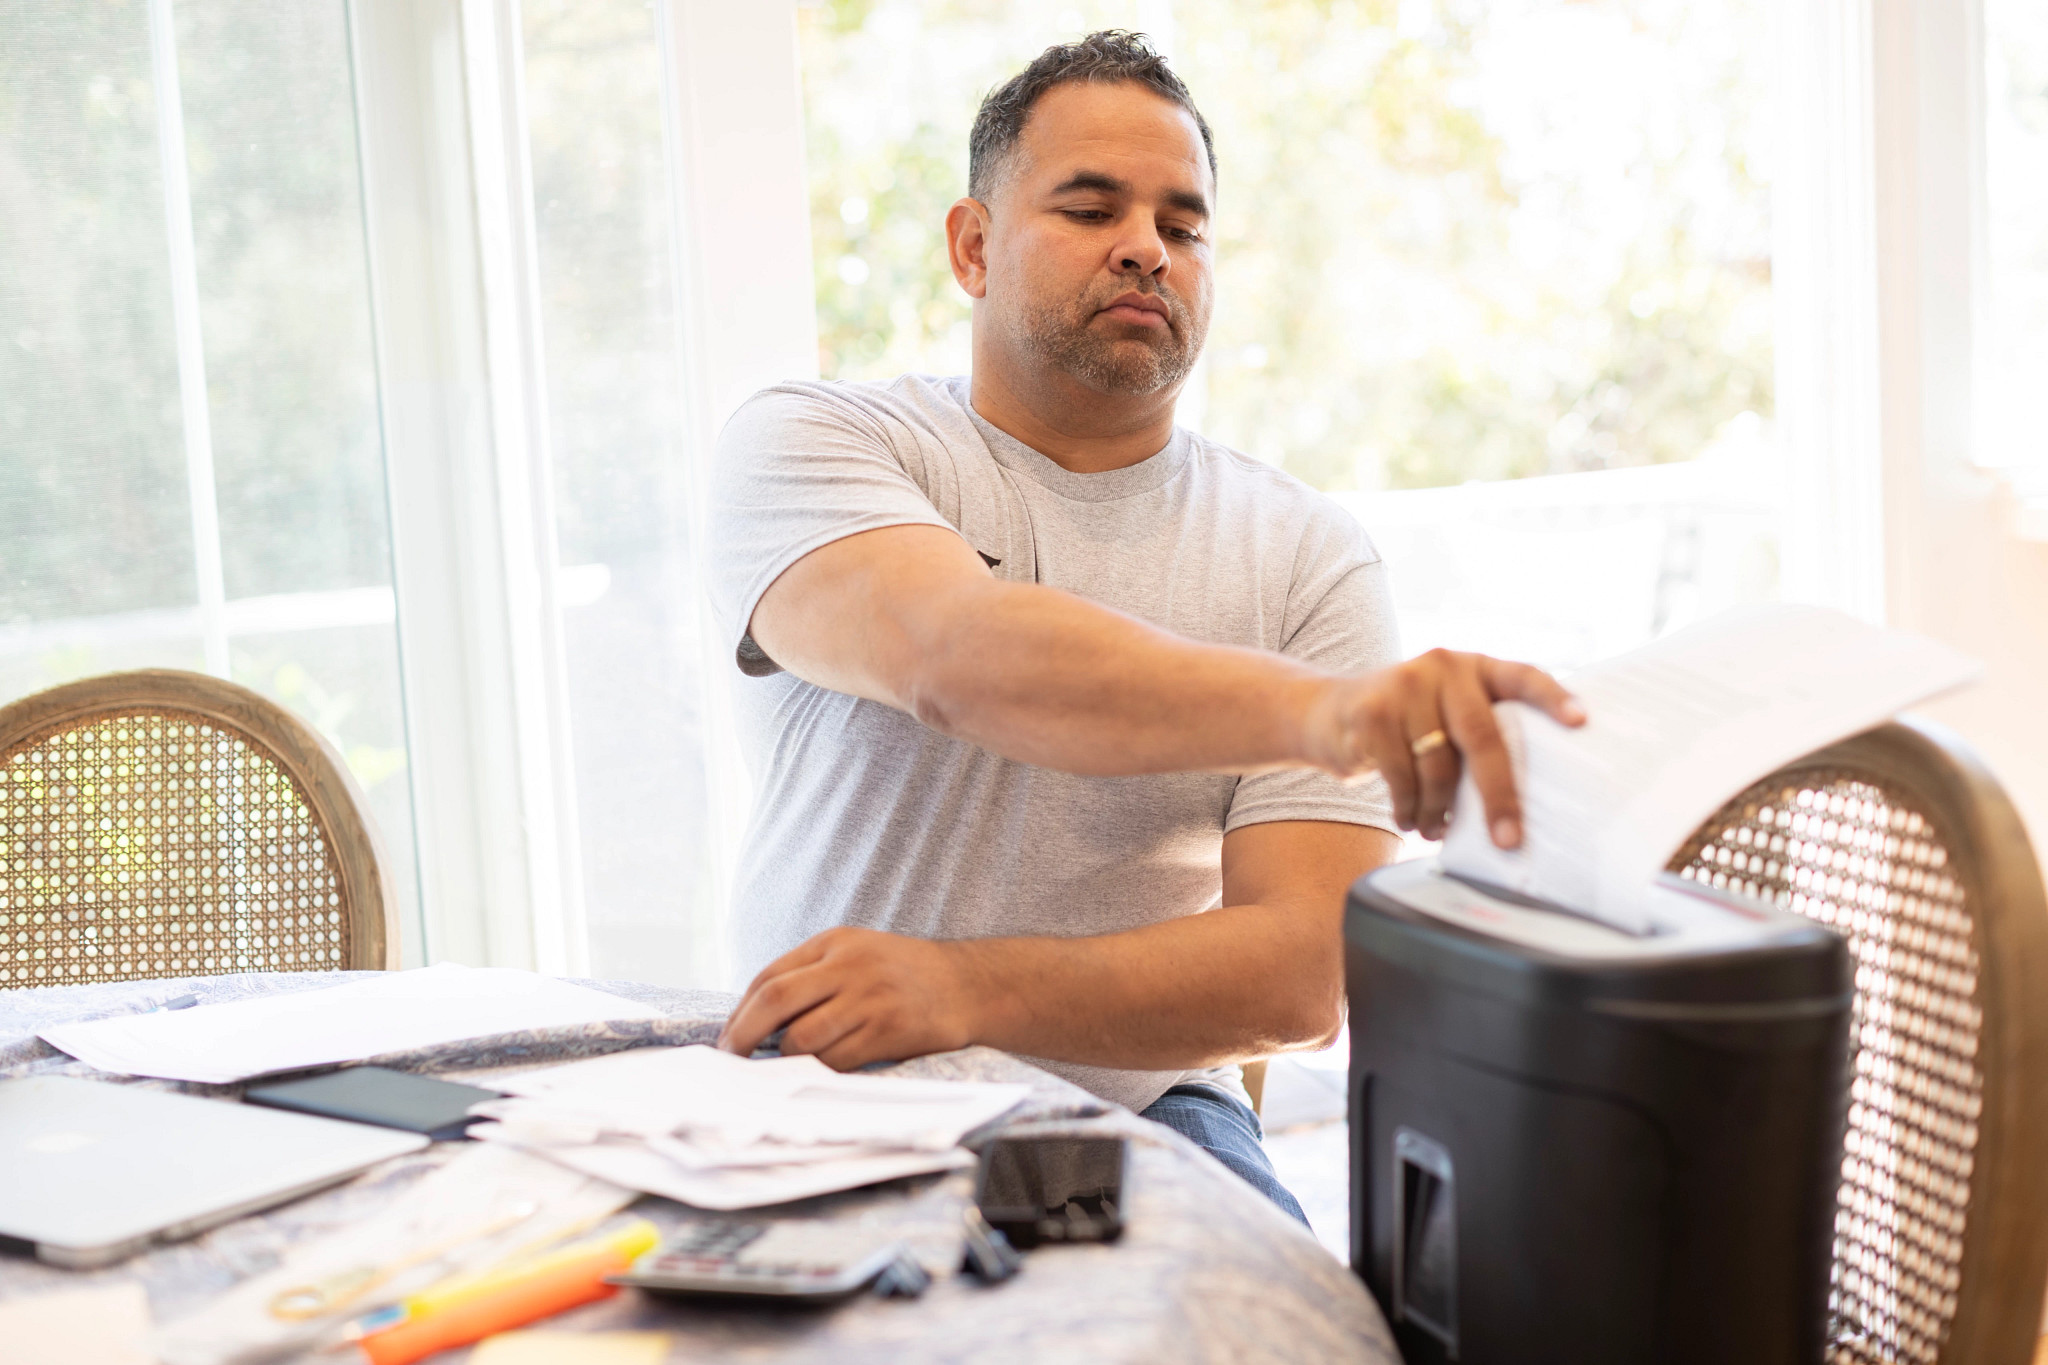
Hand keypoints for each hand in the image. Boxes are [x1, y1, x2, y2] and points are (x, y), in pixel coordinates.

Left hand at [715, 927, 984, 1067]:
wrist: (969, 985)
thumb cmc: (904, 976)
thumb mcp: (858, 954)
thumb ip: (813, 976)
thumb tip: (755, 1019)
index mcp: (834, 943)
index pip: (769, 977)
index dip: (740, 1012)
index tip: (728, 1040)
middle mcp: (849, 965)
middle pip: (776, 1000)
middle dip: (744, 1035)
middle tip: (732, 1059)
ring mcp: (870, 997)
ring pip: (803, 1037)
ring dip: (788, 1059)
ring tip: (787, 1068)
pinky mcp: (889, 1030)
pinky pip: (837, 1060)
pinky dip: (821, 1071)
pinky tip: (820, 1073)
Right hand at [1300, 649, 1583, 846]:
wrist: (1328, 712)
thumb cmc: (1406, 724)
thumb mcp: (1446, 712)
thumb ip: (1480, 732)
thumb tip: (1527, 803)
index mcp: (1475, 667)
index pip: (1523, 677)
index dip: (1553, 699)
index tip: (1580, 723)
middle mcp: (1443, 668)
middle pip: (1482, 736)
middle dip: (1498, 795)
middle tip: (1508, 839)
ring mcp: (1404, 687)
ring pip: (1438, 766)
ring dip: (1440, 810)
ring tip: (1437, 828)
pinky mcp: (1371, 713)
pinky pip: (1401, 777)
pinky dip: (1409, 808)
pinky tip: (1409, 817)